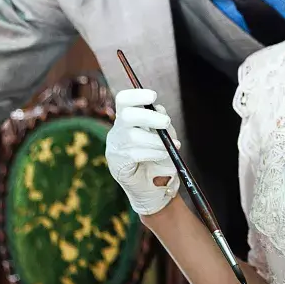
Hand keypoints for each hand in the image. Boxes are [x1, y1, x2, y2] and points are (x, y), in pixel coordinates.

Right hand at [105, 88, 180, 215]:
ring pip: (133, 137)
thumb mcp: (163, 136)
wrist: (152, 188)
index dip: (136, 95)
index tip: (153, 96)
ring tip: (170, 147)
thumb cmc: (157, 158)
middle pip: (126, 116)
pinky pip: (134, 154)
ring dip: (156, 140)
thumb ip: (161, 123)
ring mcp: (114, 148)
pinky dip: (153, 152)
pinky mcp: (116, 164)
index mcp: (126, 119)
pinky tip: (163, 155)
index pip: (123, 100)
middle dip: (149, 117)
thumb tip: (159, 110)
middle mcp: (117, 131)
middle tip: (166, 122)